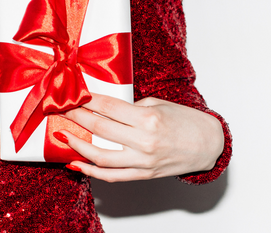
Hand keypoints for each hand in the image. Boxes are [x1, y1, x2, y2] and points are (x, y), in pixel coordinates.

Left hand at [59, 94, 223, 181]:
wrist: (208, 145)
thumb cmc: (186, 121)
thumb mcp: (160, 105)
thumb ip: (132, 107)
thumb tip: (105, 109)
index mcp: (148, 118)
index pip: (108, 107)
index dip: (87, 100)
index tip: (73, 95)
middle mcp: (144, 141)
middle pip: (99, 128)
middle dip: (76, 117)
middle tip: (62, 110)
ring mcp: (143, 161)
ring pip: (100, 156)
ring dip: (77, 145)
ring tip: (63, 136)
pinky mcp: (143, 174)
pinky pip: (111, 176)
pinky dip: (90, 171)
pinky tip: (76, 164)